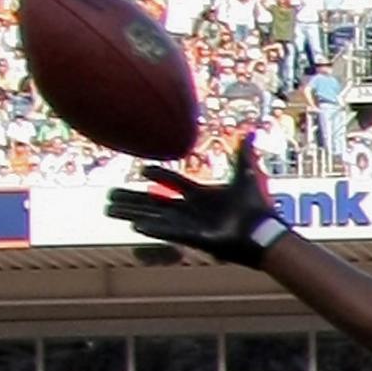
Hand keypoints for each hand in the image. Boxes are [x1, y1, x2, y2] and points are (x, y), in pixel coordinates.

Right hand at [103, 136, 285, 266]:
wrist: (263, 232)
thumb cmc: (255, 208)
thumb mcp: (247, 175)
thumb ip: (244, 155)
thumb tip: (251, 133)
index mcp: (201, 196)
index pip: (173, 182)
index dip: (159, 176)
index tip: (144, 171)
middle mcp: (191, 210)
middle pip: (154, 202)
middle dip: (132, 199)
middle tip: (109, 197)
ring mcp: (190, 224)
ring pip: (153, 216)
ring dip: (131, 212)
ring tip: (109, 210)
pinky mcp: (193, 237)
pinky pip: (168, 231)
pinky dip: (152, 227)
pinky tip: (133, 225)